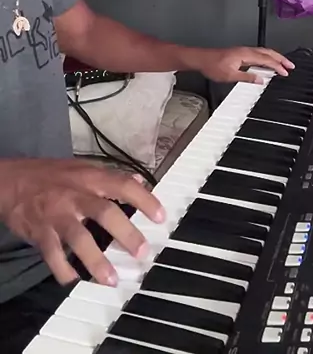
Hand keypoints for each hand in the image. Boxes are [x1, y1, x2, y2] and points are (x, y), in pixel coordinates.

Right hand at [0, 158, 163, 286]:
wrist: (10, 181)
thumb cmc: (51, 175)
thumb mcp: (82, 167)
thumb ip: (110, 176)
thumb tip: (139, 180)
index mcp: (90, 178)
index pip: (123, 185)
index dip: (144, 200)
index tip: (161, 217)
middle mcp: (75, 195)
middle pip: (105, 213)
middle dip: (126, 234)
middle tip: (143, 253)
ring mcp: (57, 214)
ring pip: (79, 238)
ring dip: (96, 261)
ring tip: (111, 280)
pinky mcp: (40, 232)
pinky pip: (53, 256)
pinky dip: (64, 271)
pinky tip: (74, 282)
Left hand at [195, 46, 294, 83]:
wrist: (201, 59)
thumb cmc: (213, 66)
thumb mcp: (230, 76)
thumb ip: (247, 78)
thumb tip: (261, 80)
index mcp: (245, 54)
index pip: (266, 59)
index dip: (277, 65)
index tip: (286, 72)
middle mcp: (246, 51)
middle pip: (268, 52)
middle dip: (280, 58)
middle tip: (291, 65)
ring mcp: (243, 51)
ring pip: (263, 52)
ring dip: (274, 57)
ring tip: (283, 63)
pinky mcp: (240, 53)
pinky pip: (258, 53)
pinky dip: (266, 57)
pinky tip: (267, 63)